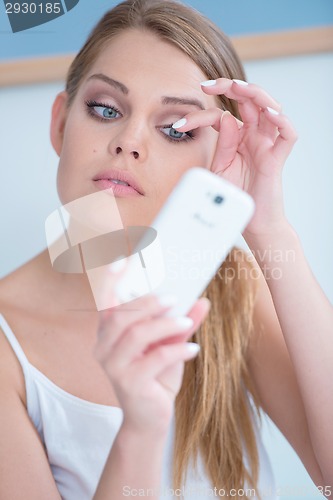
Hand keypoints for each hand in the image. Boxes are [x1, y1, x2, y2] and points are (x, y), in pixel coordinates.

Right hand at [94, 261, 209, 434]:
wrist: (150, 418)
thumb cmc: (156, 375)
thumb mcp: (170, 344)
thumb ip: (182, 322)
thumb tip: (202, 300)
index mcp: (109, 332)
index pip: (106, 300)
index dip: (111, 279)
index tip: (122, 259)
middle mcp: (104, 346)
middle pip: (121, 316)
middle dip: (147, 303)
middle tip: (173, 297)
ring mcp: (113, 366)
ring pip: (136, 335)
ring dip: (164, 325)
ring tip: (185, 323)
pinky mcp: (128, 383)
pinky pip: (154, 360)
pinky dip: (176, 351)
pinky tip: (193, 350)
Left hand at [173, 78, 297, 239]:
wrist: (251, 221)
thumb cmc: (236, 195)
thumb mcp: (220, 168)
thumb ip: (222, 145)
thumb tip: (224, 118)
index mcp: (238, 137)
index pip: (221, 115)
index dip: (200, 115)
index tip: (179, 123)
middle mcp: (254, 136)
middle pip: (249, 100)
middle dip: (231, 86)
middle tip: (209, 85)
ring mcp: (267, 145)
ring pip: (271, 108)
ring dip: (255, 94)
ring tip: (236, 87)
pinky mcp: (277, 158)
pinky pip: (287, 135)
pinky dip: (281, 122)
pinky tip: (268, 114)